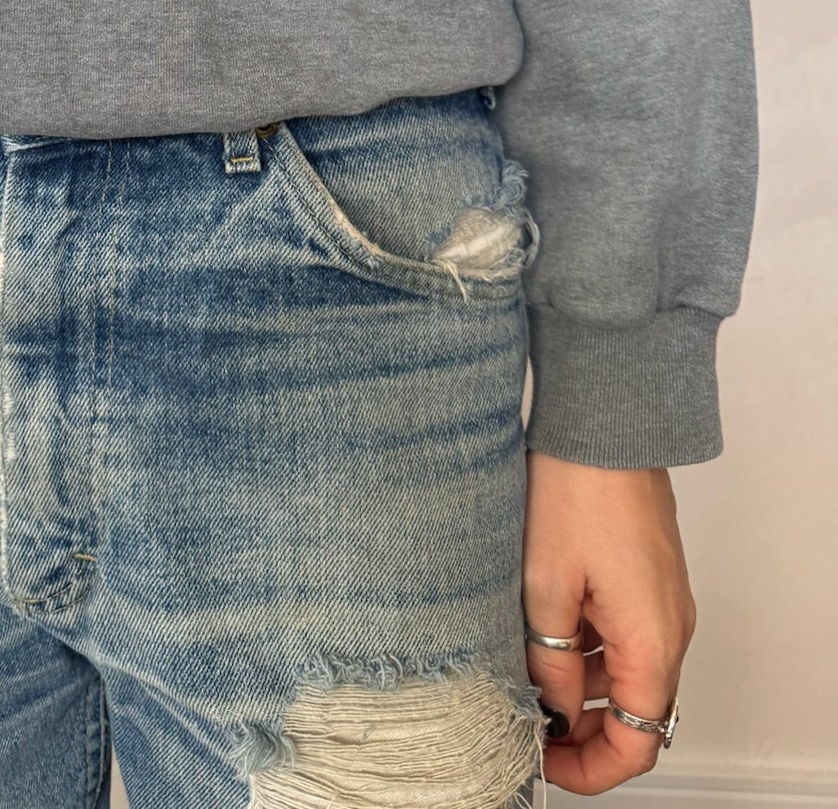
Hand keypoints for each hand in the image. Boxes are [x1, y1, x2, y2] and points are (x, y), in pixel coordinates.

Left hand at [522, 449, 694, 794]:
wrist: (603, 425)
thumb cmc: (576, 492)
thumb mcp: (545, 586)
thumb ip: (549, 659)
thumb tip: (551, 707)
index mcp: (651, 642)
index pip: (639, 741)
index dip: (593, 769)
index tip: (546, 764)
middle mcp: (670, 629)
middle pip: (636, 711)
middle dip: (582, 731)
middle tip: (527, 726)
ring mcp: (662, 602)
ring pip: (626, 672)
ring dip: (582, 688)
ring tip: (523, 678)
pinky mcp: (649, 578)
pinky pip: (625, 635)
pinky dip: (589, 650)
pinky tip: (542, 635)